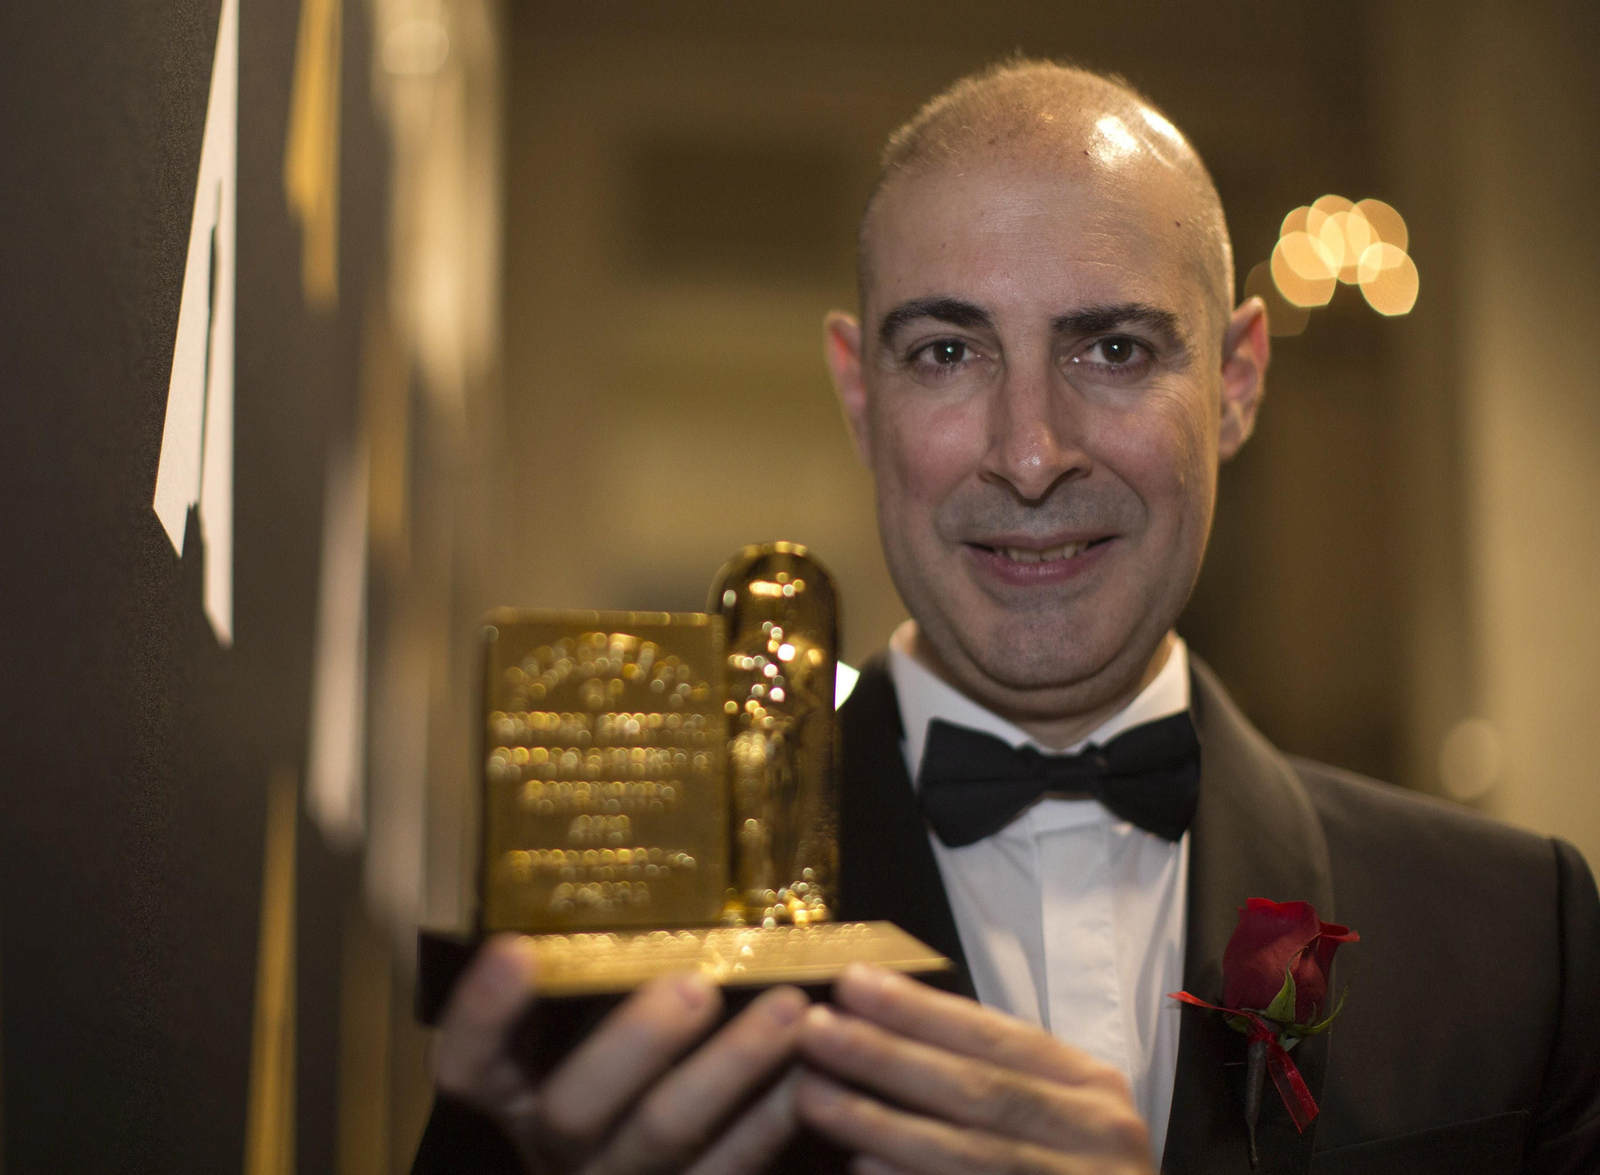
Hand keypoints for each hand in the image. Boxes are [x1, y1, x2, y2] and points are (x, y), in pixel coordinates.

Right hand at [434, 935, 805, 1173]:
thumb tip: (645, 881)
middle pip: (573, 1108)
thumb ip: (593, 981)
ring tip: (787, 1008)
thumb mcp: (579, 1031)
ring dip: (730, 1068)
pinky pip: (728, 1168)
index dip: (482, 1013)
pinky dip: (771, 1116)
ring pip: (664, 1135)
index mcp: (513, 1094)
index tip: (515, 948)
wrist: (637, 1164)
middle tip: (696, 986)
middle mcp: (555, 1145)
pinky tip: (807, 1067)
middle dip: (635, 1044)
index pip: (467, 1063)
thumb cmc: (620, 1068)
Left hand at [794, 964, 1153, 1174]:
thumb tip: (884, 1029)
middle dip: (889, 1057)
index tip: (854, 983)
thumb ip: (991, 1075)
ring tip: (814, 1096)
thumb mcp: (1054, 1112)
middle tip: (817, 1031)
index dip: (922, 1010)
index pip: (997, 1037)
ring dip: (882, 1123)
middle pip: (977, 1089)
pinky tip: (861, 1167)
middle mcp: (1096, 1135)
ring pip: (967, 1153)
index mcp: (1091, 1087)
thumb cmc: (1065, 1168)